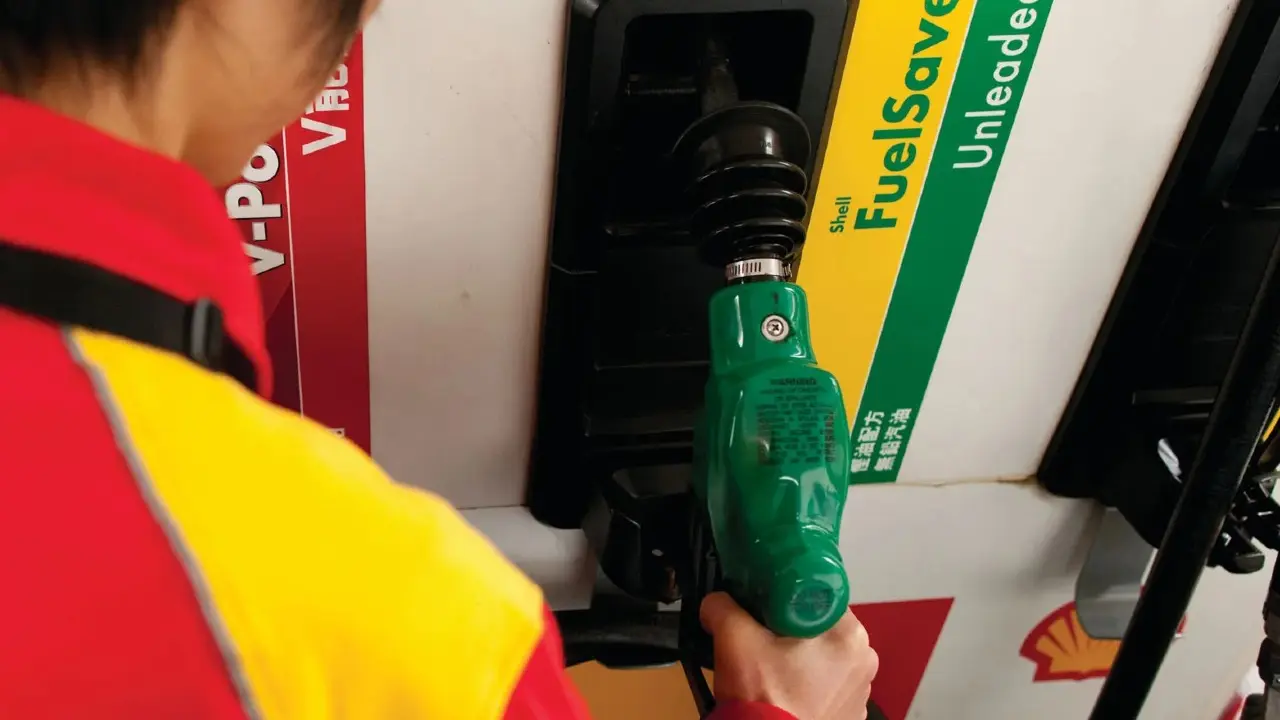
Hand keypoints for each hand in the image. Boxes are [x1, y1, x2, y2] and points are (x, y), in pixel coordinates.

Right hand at [701, 592, 878, 719]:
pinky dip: (810, 689)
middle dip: (794, 632)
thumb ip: (723, 606)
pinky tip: (785, 695)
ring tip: (771, 673)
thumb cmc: (762, 694)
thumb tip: (716, 601)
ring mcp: (861, 693)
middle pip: (822, 629)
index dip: (789, 600)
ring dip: (803, 661)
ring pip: (826, 660)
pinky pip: (829, 690)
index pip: (819, 597)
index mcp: (849, 634)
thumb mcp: (734, 639)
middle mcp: (865, 660)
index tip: (766, 611)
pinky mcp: (851, 716)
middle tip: (763, 642)